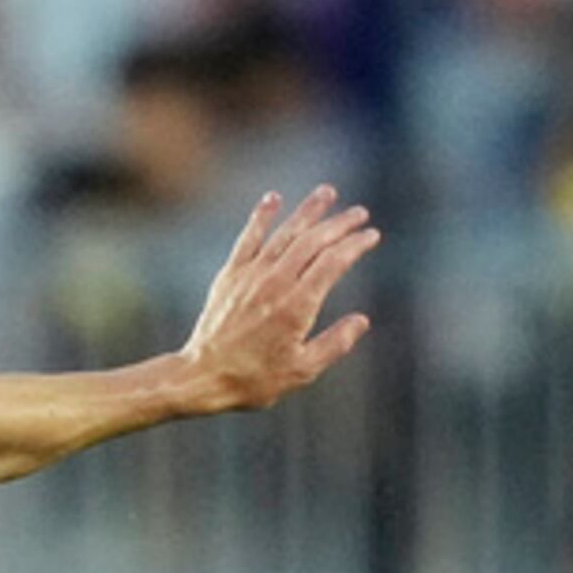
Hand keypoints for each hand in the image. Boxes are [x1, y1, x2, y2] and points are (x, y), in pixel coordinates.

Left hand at [172, 187, 380, 417]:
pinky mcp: (230, 276)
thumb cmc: (254, 380)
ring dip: (308, 211)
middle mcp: (276, 282)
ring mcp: (251, 275)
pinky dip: (262, 216)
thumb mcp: (302, 371)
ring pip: (285, 233)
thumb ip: (335, 343)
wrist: (202, 377)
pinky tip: (273, 198)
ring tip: (327, 192)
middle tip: (359, 213)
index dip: (355, 245)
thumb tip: (362, 321)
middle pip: (313, 241)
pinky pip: (248, 238)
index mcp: (298, 305)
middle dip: (339, 223)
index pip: (334, 262)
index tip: (371, 236)